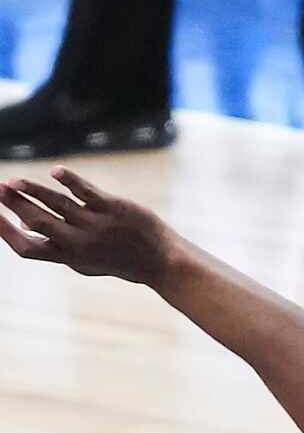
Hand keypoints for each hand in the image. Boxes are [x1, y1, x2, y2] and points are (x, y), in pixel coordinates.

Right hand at [0, 169, 173, 283]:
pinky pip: (87, 192)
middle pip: (36, 222)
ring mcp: (95, 224)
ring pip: (57, 205)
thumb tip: (27, 226)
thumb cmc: (117, 258)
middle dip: (14, 205)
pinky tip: (55, 171)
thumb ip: (57, 247)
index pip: (27, 248)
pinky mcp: (113, 208)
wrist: (159, 260)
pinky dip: (70, 181)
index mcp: (67, 257)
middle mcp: (77, 242)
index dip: (6, 233)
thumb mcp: (83, 261)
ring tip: (14, 181)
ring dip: (33, 191)